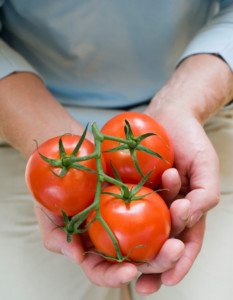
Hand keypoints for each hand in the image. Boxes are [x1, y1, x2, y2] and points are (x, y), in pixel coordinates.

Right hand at [34, 168, 185, 288]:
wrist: (66, 159)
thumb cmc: (53, 190)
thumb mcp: (48, 214)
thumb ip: (57, 237)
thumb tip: (77, 257)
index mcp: (95, 248)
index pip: (105, 270)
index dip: (116, 275)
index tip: (129, 270)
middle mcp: (118, 236)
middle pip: (142, 256)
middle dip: (161, 258)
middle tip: (174, 249)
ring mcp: (132, 214)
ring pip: (159, 227)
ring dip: (176, 223)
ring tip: (183, 210)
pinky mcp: (142, 192)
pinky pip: (160, 194)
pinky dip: (170, 188)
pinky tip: (172, 178)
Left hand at [134, 54, 232, 294]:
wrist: (169, 116)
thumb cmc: (191, 141)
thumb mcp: (206, 166)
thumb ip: (206, 193)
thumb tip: (188, 216)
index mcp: (187, 211)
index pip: (186, 244)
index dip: (179, 265)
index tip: (167, 281)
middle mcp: (165, 210)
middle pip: (161, 244)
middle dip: (153, 265)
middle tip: (142, 282)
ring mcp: (146, 200)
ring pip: (139, 231)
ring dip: (132, 251)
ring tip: (121, 269)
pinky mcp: (128, 187)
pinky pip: (120, 206)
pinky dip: (114, 220)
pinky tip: (103, 234)